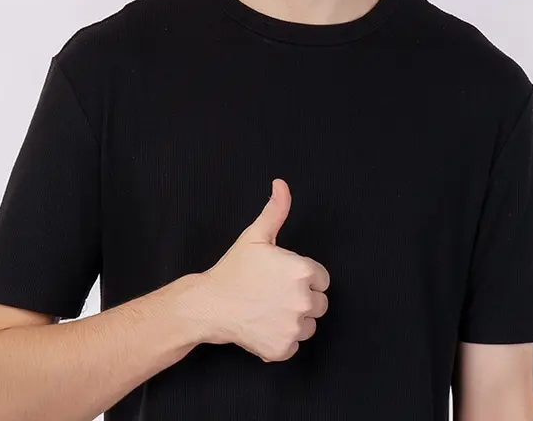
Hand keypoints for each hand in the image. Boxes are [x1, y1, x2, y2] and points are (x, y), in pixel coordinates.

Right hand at [198, 178, 329, 361]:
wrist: (210, 305)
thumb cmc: (233, 270)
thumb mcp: (256, 235)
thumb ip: (275, 209)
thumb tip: (281, 184)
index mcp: (302, 271)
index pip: (322, 278)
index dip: (304, 277)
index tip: (283, 278)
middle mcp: (303, 300)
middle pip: (320, 303)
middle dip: (302, 298)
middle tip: (274, 293)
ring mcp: (294, 327)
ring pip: (309, 325)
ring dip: (295, 320)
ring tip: (269, 309)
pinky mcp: (284, 349)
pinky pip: (295, 344)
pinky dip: (283, 339)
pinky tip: (265, 325)